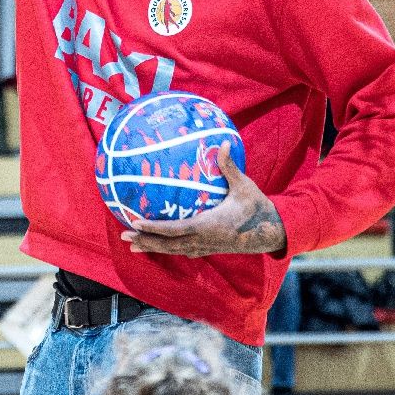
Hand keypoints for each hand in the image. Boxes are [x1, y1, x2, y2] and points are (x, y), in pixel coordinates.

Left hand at [123, 146, 285, 256]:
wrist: (270, 233)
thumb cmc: (257, 209)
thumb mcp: (244, 187)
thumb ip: (230, 167)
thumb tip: (224, 143)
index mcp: (208, 226)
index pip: (175, 229)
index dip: (155, 228)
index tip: (137, 222)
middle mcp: (202, 240)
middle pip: (167, 245)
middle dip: (145, 241)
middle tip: (124, 236)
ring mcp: (204, 247)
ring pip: (173, 250)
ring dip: (152, 248)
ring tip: (132, 245)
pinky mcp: (208, 249)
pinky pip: (182, 251)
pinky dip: (167, 249)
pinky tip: (158, 246)